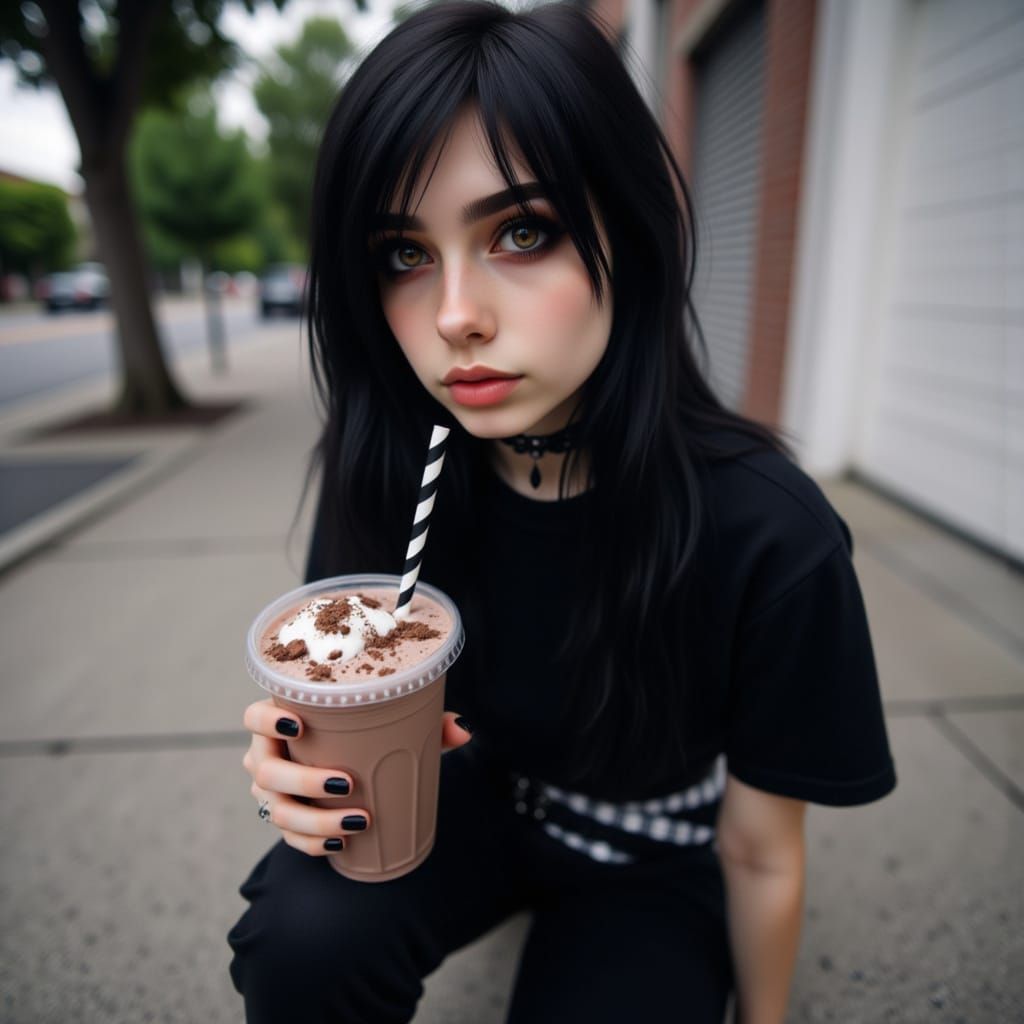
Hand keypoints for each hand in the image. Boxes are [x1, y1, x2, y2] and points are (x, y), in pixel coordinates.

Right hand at [241, 699, 472, 856]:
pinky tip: (339, 846)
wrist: (353, 766)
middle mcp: (267, 755)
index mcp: (282, 720)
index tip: (299, 725)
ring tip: (357, 821)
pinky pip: (289, 839)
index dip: (267, 720)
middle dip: (304, 780)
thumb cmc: (365, 735)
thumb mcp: (391, 725)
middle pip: (267, 770)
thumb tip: (464, 729)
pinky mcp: (283, 821)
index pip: (253, 716)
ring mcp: (270, 792)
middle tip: (346, 783)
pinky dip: (313, 844)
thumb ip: (426, 722)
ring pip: (277, 810)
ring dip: (316, 820)